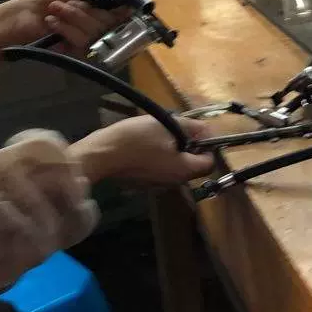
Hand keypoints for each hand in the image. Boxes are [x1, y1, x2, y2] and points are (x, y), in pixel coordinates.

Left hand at [0, 0, 138, 71]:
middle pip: (109, 19)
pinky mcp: (78, 52)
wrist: (17, 20)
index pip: (122, 7)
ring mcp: (88, 39)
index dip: (124, 3)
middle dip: (84, 10)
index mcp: (99, 7)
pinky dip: (65, 30)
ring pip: (94, 30)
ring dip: (71, 18)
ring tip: (52, 13)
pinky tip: (51, 25)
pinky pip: (82, 42)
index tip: (125, 0)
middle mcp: (98, 23)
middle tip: (64, 4)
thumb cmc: (41, 1)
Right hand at [74, 116, 214, 185]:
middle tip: (176, 129)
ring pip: (175, 167)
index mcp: (184, 171)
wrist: (101, 155)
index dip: (208, 146)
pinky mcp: (143, 184)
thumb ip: (191, 127)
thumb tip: (207, 131)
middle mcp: (174, 182)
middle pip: (192, 166)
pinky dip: (158, 158)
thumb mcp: (167, 125)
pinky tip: (145, 145)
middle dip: (189, 147)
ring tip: (159, 133)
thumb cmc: (136, 139)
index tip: (196, 132)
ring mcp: (157, 185)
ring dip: (173, 151)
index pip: (210, 162)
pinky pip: (159, 170)